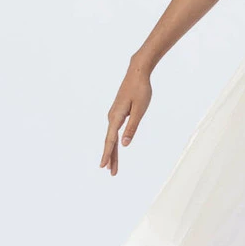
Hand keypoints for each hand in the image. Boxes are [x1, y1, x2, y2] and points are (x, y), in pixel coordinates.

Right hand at [100, 58, 152, 176]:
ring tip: (112, 165)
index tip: (104, 167)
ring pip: (112, 137)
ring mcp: (114, 115)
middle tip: (111, 173)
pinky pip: (114, 131)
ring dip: (112, 151)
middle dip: (111, 157)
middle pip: (110, 141)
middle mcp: (112, 117)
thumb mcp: (139, 110)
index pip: (111, 140)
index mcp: (116, 117)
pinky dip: (114, 142)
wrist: (137, 73)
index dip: (108, 155)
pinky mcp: (118, 113)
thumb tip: (125, 144)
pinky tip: (116, 146)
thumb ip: (132, 127)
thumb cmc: (141, 90)